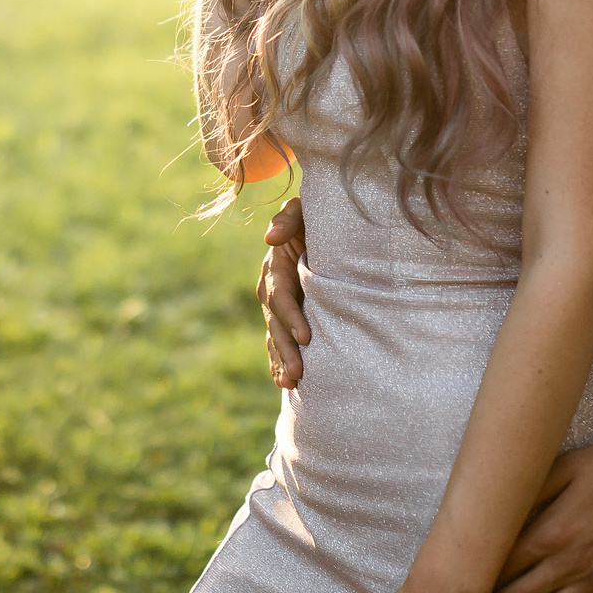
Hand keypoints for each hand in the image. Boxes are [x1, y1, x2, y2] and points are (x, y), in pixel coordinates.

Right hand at [256, 198, 309, 388]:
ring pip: (275, 337)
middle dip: (286, 350)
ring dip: (282, 361)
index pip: (279, 296)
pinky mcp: (286, 317)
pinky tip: (285, 383)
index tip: (307, 337)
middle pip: (275, 324)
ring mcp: (277, 306)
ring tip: (291, 383)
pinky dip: (279, 362)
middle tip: (299, 373)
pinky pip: (278, 342)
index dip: (291, 317)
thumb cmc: (318, 216)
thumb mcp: (304, 209)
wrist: (322, 226)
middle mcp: (271, 288)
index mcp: (275, 266)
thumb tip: (270, 238)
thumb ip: (288, 219)